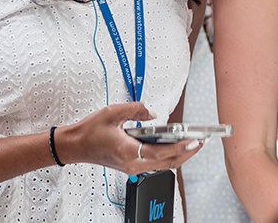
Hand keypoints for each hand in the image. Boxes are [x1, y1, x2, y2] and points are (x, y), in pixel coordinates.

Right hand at [56, 103, 205, 174]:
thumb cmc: (90, 132)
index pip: (161, 153)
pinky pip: (156, 163)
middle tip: (202, 142)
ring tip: (193, 143)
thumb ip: (136, 109)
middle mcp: (133, 164)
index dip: (180, 147)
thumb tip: (153, 113)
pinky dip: (168, 156)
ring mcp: (132, 167)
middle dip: (188, 153)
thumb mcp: (113, 112)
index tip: (195, 141)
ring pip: (163, 165)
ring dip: (180, 155)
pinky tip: (175, 146)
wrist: (75, 146)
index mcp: (128, 151)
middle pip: (168, 163)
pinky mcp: (132, 166)